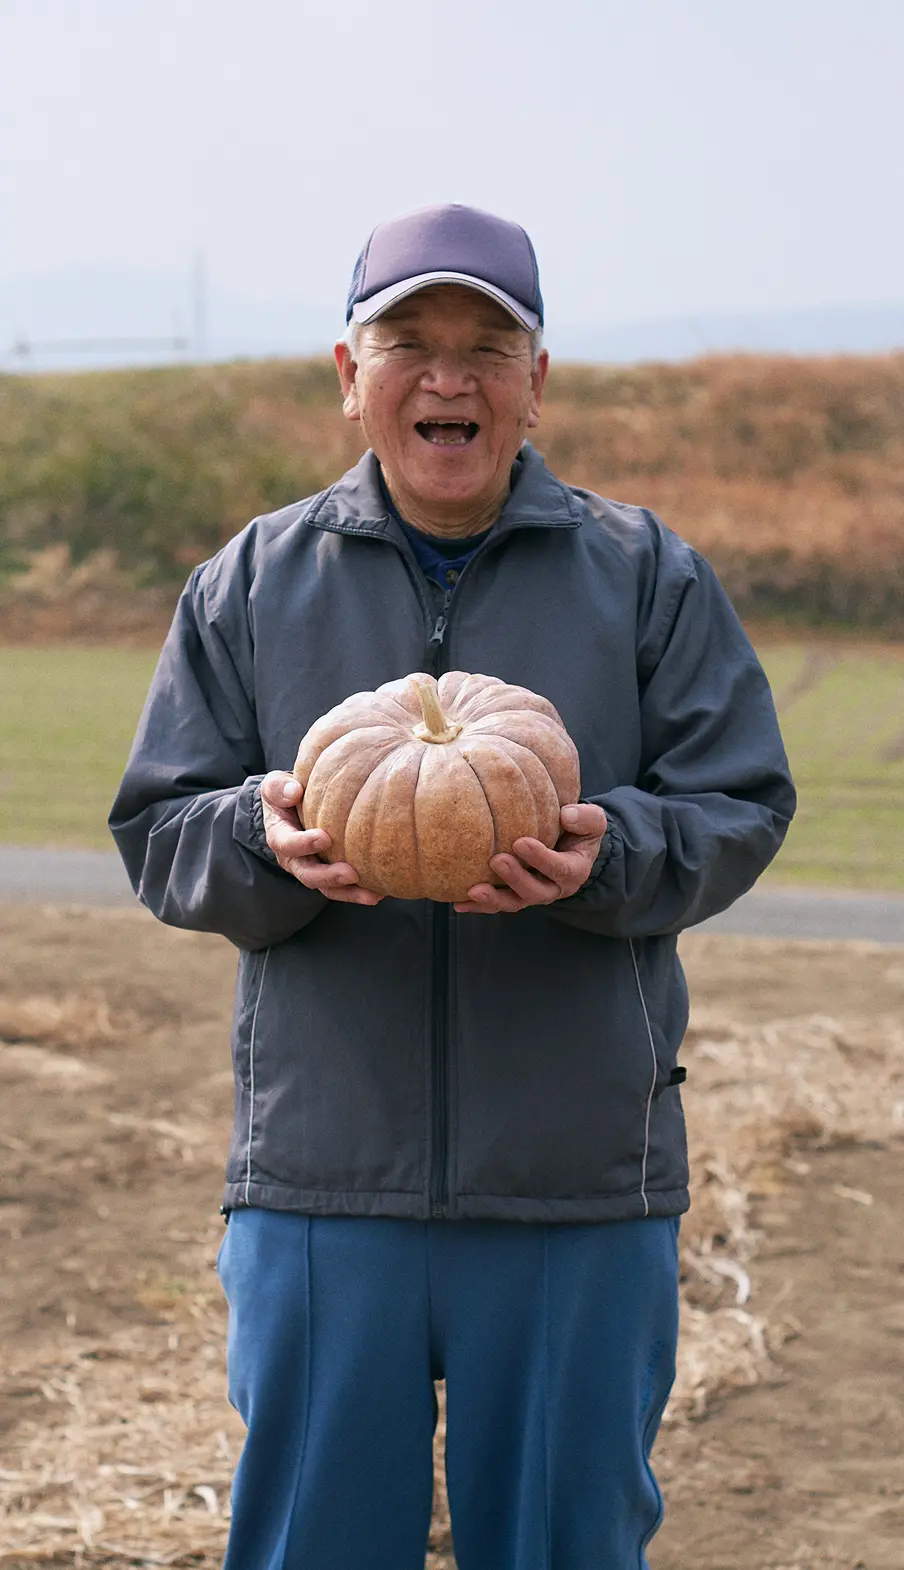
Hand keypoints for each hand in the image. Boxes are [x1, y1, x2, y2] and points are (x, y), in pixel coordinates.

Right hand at [259, 771, 382, 905]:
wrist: (294, 806)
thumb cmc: (286, 793)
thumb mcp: (275, 786)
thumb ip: (279, 788)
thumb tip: (294, 791)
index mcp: (280, 836)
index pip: (287, 844)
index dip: (304, 844)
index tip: (325, 838)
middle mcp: (294, 859)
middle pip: (308, 874)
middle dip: (329, 876)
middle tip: (351, 873)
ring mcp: (313, 869)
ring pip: (328, 888)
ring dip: (349, 893)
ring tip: (372, 895)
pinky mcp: (330, 873)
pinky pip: (343, 888)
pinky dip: (359, 892)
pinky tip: (381, 892)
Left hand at [453, 803, 607, 914]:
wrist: (567, 842)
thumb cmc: (578, 829)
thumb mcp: (592, 821)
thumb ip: (586, 818)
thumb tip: (566, 815)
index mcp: (574, 870)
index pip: (560, 869)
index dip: (542, 859)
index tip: (521, 842)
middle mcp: (553, 888)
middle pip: (535, 892)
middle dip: (515, 879)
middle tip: (497, 860)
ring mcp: (531, 894)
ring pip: (514, 903)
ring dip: (494, 899)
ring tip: (474, 890)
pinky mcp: (514, 895)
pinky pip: (496, 904)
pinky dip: (478, 906)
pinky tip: (459, 902)